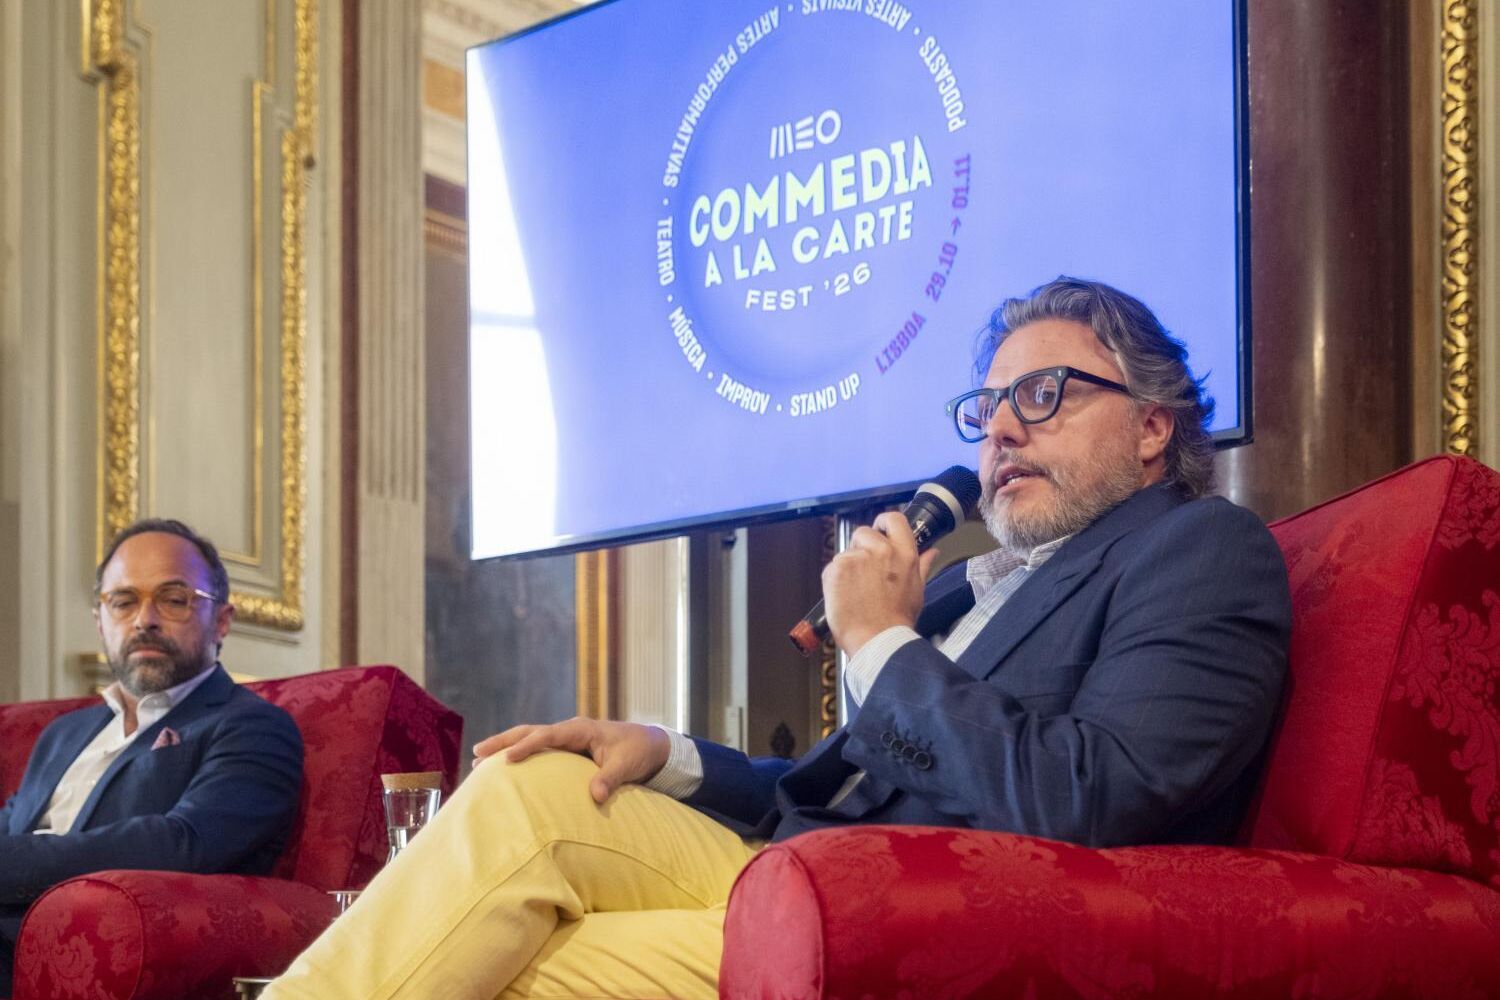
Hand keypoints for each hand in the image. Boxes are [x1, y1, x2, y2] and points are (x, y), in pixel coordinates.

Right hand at [472, 717, 670, 803]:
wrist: (650, 745)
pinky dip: (519, 755)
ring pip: (530, 739)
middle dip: (503, 741)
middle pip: (529, 732)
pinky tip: (503, 768)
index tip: (506, 759)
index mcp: (581, 729)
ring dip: (505, 747)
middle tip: (476, 753)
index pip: (547, 735)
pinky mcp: (567, 749)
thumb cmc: (638, 752)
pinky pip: (538, 750)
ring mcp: (566, 739)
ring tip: (477, 761)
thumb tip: (594, 796)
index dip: (526, 746)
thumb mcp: (627, 765)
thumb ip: (610, 779)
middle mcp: (569, 731)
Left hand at [821, 511, 937, 655]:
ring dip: (848, 566)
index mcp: (904, 553)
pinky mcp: (836, 569)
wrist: (877, 640)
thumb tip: (932, 551)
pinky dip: (835, 579)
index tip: (878, 530)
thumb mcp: (917, 590)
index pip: (893, 519)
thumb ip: (922, 565)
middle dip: (861, 547)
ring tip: (856, 590)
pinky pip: (832, 567)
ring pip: (847, 552)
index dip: (883, 522)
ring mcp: (856, 558)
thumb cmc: (898, 619)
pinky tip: (845, 595)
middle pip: (863, 533)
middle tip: (864, 572)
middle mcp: (880, 550)